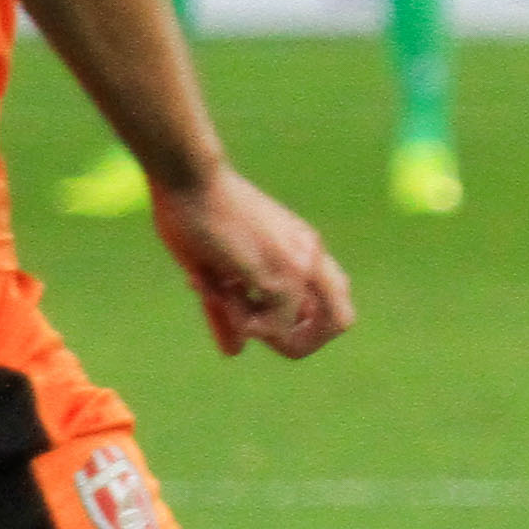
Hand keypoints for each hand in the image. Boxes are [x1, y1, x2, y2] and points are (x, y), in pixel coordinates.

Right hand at [152, 167, 354, 359]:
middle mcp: (311, 256)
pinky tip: (214, 287)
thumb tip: (234, 353)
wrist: (187, 176)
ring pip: (310, 329)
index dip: (300, 324)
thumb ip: (229, 314)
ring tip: (226, 297)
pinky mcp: (277, 271)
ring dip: (266, 331)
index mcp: (304, 251)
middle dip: (301, 339)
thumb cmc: (195, 214)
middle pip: (341, 322)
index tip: (253, 313)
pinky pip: (272, 324)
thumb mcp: (215, 273)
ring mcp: (300, 263)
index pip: (334, 303)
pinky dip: (241, 321)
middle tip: (251, 324)